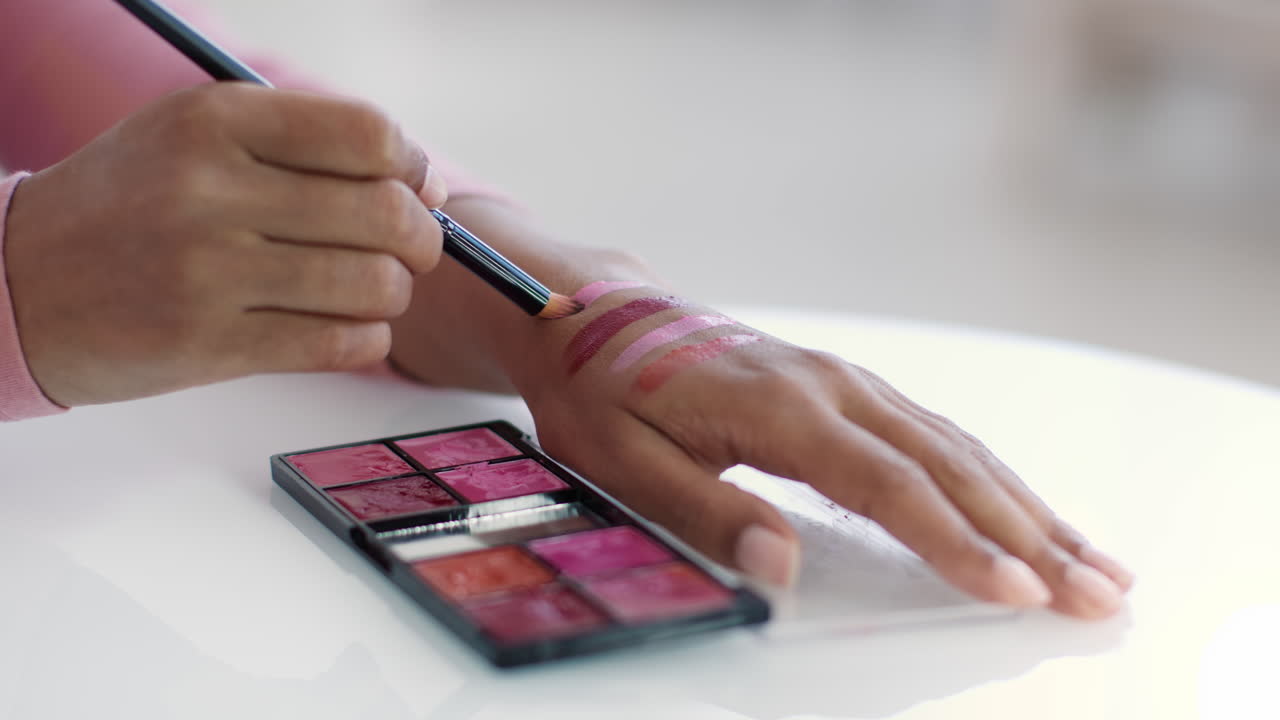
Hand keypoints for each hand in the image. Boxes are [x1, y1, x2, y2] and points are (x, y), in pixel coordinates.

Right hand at [4, 83, 447, 406]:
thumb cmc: (129, 206)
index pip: (366, 135)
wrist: (20, 284)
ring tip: (376, 290)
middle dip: (423, 237)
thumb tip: (424, 182)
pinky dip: (368, 338)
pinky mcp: (209, 345)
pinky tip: (352, 328)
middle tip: (417, 248)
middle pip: (384, 213)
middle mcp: (211, 189)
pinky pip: (338, 344)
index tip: (419, 187)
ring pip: (372, 284)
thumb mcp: (195, 137)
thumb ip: (302, 144)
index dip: (413, 168)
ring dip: (395, 292)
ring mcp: (208, 272)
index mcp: (214, 121)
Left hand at [506, 289, 1134, 618]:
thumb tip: (780, 570)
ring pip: (956, 445)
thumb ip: (704, 513)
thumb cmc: (604, 392)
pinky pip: (935, 432)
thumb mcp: (623, 463)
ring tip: (1092, 562)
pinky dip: (992, 476)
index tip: (1015, 590)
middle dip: (1028, 535)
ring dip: (1028, 506)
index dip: (955, 542)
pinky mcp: (845, 384)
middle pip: (948, 465)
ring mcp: (844, 378)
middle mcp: (829, 384)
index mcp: (779, 405)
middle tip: (1096, 593)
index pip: (887, 483)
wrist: (598, 317)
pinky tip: (1024, 508)